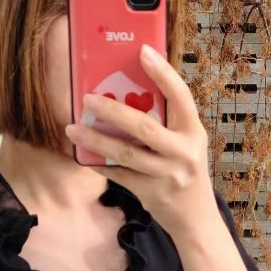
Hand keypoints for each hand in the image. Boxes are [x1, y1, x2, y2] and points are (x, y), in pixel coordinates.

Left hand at [64, 44, 219, 241]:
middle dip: (113, 111)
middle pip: (144, 127)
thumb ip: (167, 121)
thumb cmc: (185, 170)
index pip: (180, 96)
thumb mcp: (186, 142)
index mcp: (194, 131)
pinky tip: (84, 156)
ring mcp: (167, 175)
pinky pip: (120, 175)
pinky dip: (100, 164)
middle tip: (88, 98)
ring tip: (73, 129)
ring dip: (96, 140)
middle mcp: (183, 152)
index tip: (142, 51)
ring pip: (126, 153)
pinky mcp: (151, 193)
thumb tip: (129, 91)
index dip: (162, 73)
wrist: (196, 219)